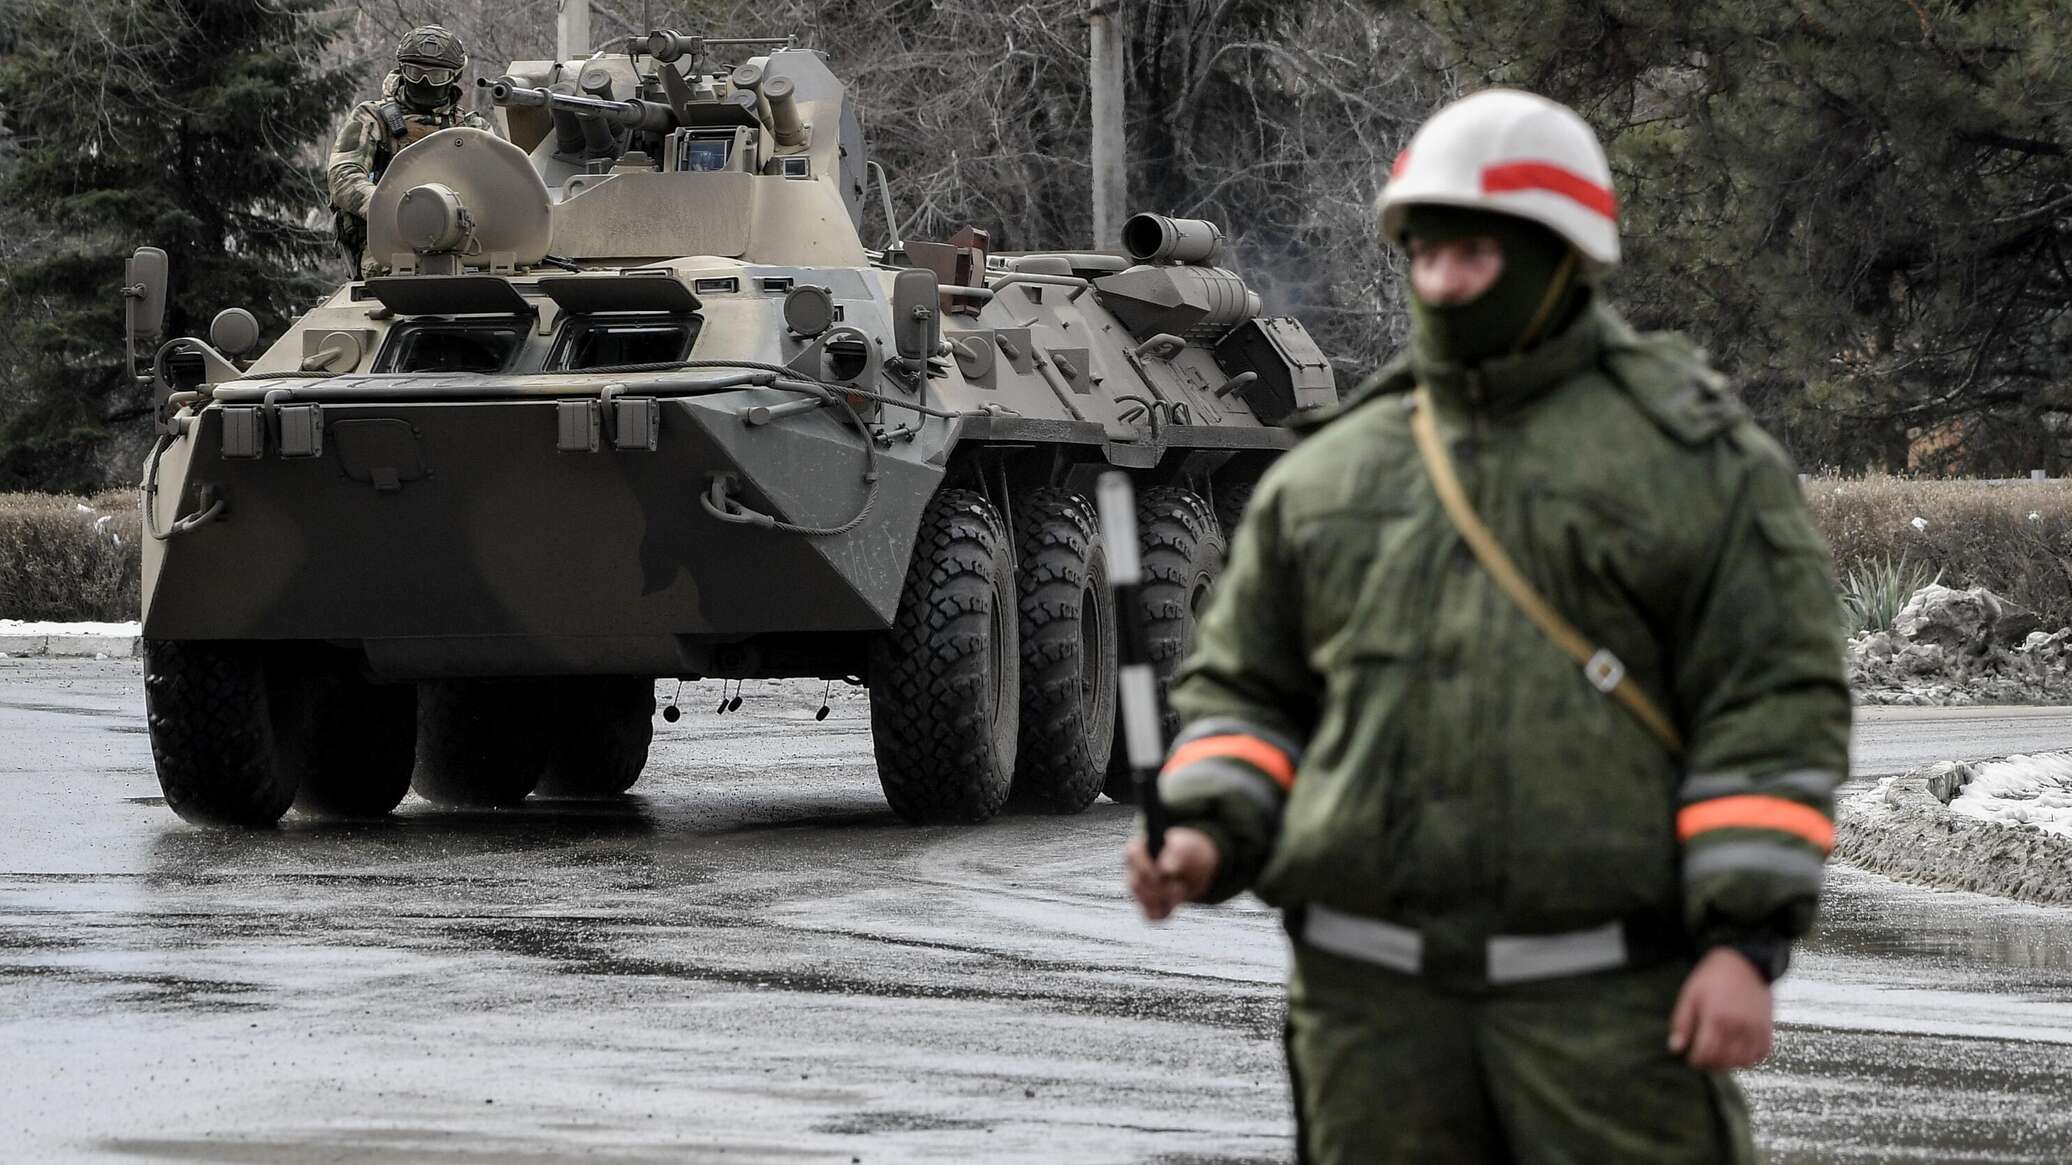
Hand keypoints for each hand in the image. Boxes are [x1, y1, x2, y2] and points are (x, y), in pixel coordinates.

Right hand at [1124, 827, 1220, 920]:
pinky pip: (1152, 916)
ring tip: (1181, 888)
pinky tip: (1175, 901)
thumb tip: (1165, 869)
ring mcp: (1139, 891)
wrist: (1198, 870)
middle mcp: (1135, 870)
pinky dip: (1166, 910)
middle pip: (1135, 883)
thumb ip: (1174, 855)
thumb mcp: (1185, 849)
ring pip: (1143, 900)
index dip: (1145, 865)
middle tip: (1178, 884)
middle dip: (1159, 886)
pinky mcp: (1148, 907)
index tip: (1163, 873)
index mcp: (1140, 849)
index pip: (1132, 854)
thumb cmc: (1187, 853)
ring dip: (1166, 897)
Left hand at [1668, 947, 1774, 1069]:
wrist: (1745, 963)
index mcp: (1716, 1017)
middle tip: (1704, 1059)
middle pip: (1724, 1060)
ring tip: (1720, 1057)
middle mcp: (1738, 1026)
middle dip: (1710, 1064)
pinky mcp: (1767, 1028)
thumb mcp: (1690, 995)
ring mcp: (1755, 1028)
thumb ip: (1682, 1023)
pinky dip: (1750, 1059)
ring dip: (1730, 1065)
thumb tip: (1675, 1048)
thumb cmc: (1714, 977)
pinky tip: (1738, 1053)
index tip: (1691, 1059)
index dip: (1696, 1061)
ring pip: (1743, 1061)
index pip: (1705, 1052)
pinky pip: (1761, 1054)